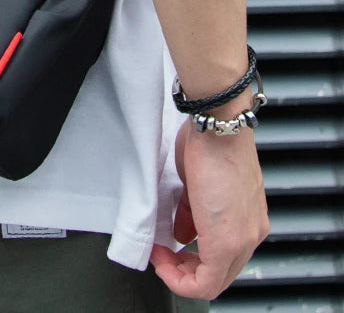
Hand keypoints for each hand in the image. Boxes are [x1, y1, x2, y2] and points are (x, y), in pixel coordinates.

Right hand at [149, 117, 269, 299]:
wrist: (217, 127)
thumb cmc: (209, 141)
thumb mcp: (197, 182)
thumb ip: (192, 212)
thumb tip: (183, 233)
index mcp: (247, 217)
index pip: (224, 258)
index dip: (191, 259)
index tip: (168, 247)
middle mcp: (251, 232)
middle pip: (219, 275)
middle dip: (183, 270)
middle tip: (161, 255)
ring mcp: (244, 238)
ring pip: (214, 281)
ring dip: (180, 274)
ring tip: (160, 256)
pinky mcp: (227, 242)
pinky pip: (207, 282)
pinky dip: (179, 278)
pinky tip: (162, 258)